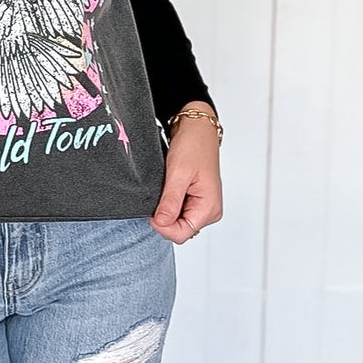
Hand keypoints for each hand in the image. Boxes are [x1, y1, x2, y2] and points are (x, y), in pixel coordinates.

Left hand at [150, 110, 222, 242]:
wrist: (197, 128)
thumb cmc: (194, 145)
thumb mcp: (178, 173)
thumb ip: (170, 202)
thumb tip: (161, 223)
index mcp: (209, 208)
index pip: (182, 234)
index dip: (163, 226)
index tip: (153, 210)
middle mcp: (209, 210)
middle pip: (179, 230)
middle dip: (164, 217)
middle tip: (160, 193)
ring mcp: (202, 206)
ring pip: (177, 221)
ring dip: (166, 209)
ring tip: (167, 187)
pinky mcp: (195, 200)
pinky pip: (177, 211)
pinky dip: (168, 203)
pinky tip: (169, 188)